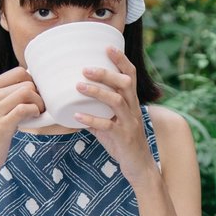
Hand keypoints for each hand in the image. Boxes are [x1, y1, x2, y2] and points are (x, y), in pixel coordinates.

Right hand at [0, 67, 43, 174]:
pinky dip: (34, 112)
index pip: (19, 72)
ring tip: (36, 113)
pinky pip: (25, 108)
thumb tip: (34, 82)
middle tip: (38, 108)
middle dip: (38, 95)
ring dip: (38, 103)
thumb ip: (8, 94)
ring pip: (27, 92)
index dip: (32, 82)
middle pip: (26, 83)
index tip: (33, 97)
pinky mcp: (1, 124)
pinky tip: (33, 119)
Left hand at [74, 47, 157, 187]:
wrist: (140, 168)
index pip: (130, 76)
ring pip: (117, 101)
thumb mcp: (110, 126)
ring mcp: (129, 123)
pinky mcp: (123, 137)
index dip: (121, 60)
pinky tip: (77, 116)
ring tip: (78, 86)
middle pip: (124, 84)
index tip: (107, 47)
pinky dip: (91, 119)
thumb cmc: (124, 144)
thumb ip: (97, 115)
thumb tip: (75, 108)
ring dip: (97, 92)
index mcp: (132, 103)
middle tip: (85, 68)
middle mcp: (133, 110)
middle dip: (106, 73)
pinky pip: (107, 126)